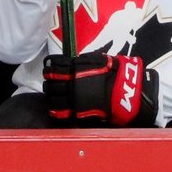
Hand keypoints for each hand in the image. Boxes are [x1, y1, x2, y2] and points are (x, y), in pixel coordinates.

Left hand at [43, 52, 157, 125]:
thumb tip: (71, 62)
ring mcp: (72, 98)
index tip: (48, 68)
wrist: (124, 91)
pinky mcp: (76, 111)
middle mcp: (70, 83)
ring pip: (53, 97)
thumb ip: (82, 61)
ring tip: (51, 94)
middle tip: (49, 82)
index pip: (54, 67)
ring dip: (50, 95)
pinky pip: (60, 111)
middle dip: (48, 82)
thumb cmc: (113, 72)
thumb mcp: (98, 59)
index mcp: (75, 68)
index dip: (49, 68)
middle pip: (50, 83)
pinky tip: (54, 106)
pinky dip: (55, 108)